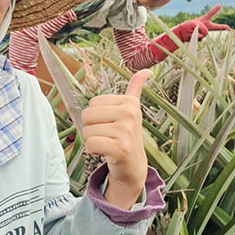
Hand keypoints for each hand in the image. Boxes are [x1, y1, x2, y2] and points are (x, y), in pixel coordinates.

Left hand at [81, 69, 151, 208]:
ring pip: (87, 131)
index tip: (111, 123)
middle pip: (87, 115)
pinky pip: (90, 143)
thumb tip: (147, 71)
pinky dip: (92, 150)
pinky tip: (104, 152)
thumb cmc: (126, 134)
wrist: (133, 163)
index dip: (96, 116)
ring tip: (107, 144)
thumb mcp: (132, 109)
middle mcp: (130, 113)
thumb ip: (135, 89)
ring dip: (92, 141)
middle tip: (107, 135)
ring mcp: (126, 130)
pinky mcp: (120, 147)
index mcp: (130, 102)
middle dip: (91, 128)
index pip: (92, 103)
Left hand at [177, 4, 229, 40]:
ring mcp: (203, 33)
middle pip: (215, 27)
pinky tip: (192, 36)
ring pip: (204, 33)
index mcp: (203, 21)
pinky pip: (201, 38)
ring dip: (198, 32)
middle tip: (229, 27)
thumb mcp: (193, 25)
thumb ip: (201, 28)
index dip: (215, 10)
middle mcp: (205, 26)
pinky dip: (197, 37)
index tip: (220, 5)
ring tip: (192, 31)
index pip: (210, 14)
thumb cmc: (186, 27)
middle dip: (222, 27)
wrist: (181, 34)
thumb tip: (206, 33)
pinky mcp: (201, 38)